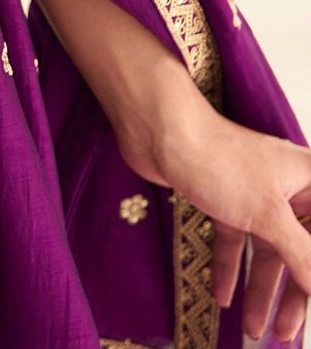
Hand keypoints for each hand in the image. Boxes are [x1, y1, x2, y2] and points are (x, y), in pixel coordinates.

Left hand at [147, 92, 310, 342]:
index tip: (310, 313)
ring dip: (259, 290)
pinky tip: (222, 297)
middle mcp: (287, 188)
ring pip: (265, 251)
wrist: (161, 130)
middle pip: (298, 252)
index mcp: (309, 182)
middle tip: (284, 336)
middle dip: (291, 297)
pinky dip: (229, 268)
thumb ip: (304, 257)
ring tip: (251, 329)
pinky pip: (234, 240)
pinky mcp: (224, 198)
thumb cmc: (222, 161)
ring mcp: (254, 193)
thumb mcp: (270, 217)